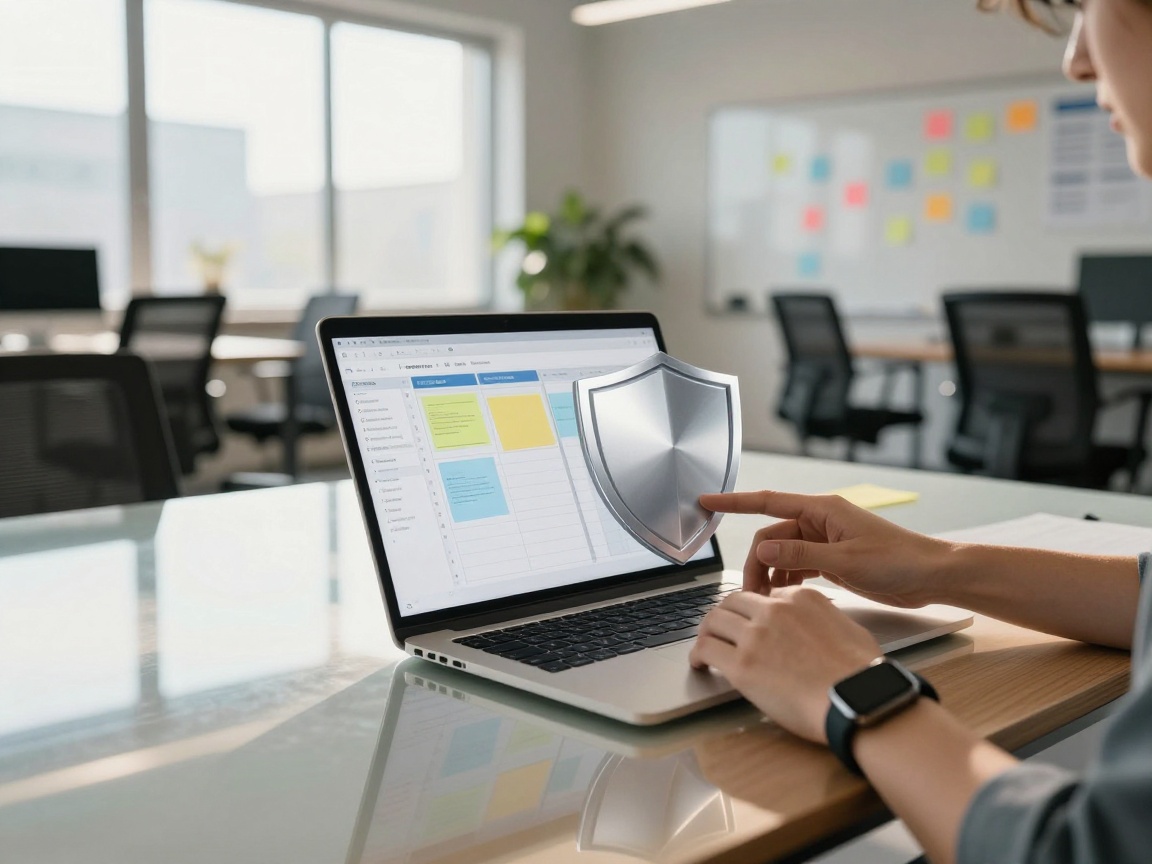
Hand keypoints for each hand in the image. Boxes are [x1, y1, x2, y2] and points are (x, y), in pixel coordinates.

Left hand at [689, 587, 880, 742]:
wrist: (857, 699)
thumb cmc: (861, 674)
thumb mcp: (847, 628)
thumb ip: (822, 618)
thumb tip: (814, 626)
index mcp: (800, 598)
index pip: (763, 596)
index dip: (754, 612)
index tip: (750, 625)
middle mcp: (773, 610)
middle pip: (733, 602)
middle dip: (725, 616)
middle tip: (721, 631)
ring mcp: (755, 635)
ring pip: (714, 621)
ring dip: (707, 633)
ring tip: (706, 646)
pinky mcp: (741, 664)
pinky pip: (706, 649)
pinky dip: (698, 654)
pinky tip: (700, 663)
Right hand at [700, 490, 951, 607]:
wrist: (931, 576)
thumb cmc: (898, 561)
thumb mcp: (845, 561)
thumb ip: (800, 555)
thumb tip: (762, 549)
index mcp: (821, 510)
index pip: (766, 502)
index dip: (733, 502)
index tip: (706, 501)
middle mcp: (819, 522)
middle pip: (771, 536)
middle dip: (756, 563)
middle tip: (752, 596)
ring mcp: (825, 542)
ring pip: (782, 555)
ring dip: (771, 576)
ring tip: (768, 604)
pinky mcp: (832, 560)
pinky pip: (797, 567)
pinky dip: (788, 582)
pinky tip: (787, 600)